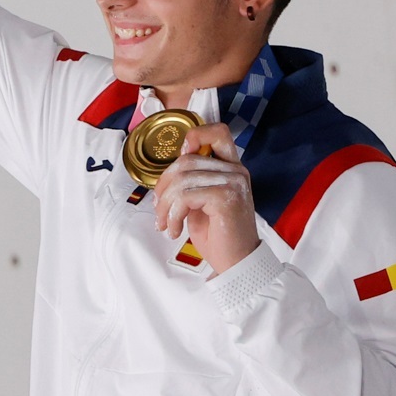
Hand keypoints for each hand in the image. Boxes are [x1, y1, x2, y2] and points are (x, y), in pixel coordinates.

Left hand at [153, 122, 259, 276]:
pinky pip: (185, 196)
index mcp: (232, 168)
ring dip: (165, 205)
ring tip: (165, 224)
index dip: (195, 135)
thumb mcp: (202, 201)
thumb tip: (167, 173)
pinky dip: (173, 215)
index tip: (180, 157)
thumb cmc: (219, 235)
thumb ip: (192, 180)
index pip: (217, 132)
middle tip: (159, 209)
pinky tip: (175, 229)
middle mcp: (236, 171)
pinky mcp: (226, 198)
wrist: (237, 263)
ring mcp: (233, 183)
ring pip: (182, 180)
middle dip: (163, 186)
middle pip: (186, 161)